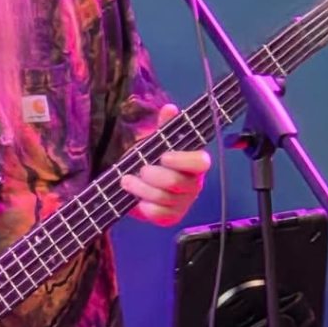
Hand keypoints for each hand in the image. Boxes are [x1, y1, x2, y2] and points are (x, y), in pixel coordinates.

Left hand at [121, 103, 210, 226]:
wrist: (143, 186)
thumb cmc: (155, 162)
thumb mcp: (157, 142)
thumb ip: (165, 127)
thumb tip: (170, 108)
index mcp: (194, 164)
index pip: (200, 162)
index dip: (182, 160)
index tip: (163, 156)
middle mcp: (193, 184)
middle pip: (175, 182)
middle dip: (152, 175)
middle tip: (140, 169)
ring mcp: (184, 203)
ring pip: (163, 198)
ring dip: (140, 188)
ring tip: (127, 180)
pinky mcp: (172, 217)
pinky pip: (158, 214)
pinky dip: (144, 206)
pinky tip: (137, 200)